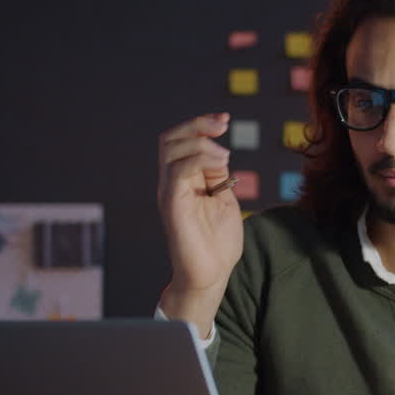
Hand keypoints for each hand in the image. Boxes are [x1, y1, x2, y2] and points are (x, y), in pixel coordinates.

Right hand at [157, 113, 243, 322]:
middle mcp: (171, 183)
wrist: (211, 275)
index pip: (181, 141)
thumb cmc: (218, 243)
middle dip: (197, 124)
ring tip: (224, 155)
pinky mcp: (172, 203)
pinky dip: (199, 157)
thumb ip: (217, 176)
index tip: (224, 119)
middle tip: (223, 124)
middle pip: (170, 138)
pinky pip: (177, 169)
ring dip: (201, 142)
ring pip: (171, 148)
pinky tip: (220, 162)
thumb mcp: (224, 199)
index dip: (201, 125)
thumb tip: (219, 151)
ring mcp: (169, 192)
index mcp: (184, 180)